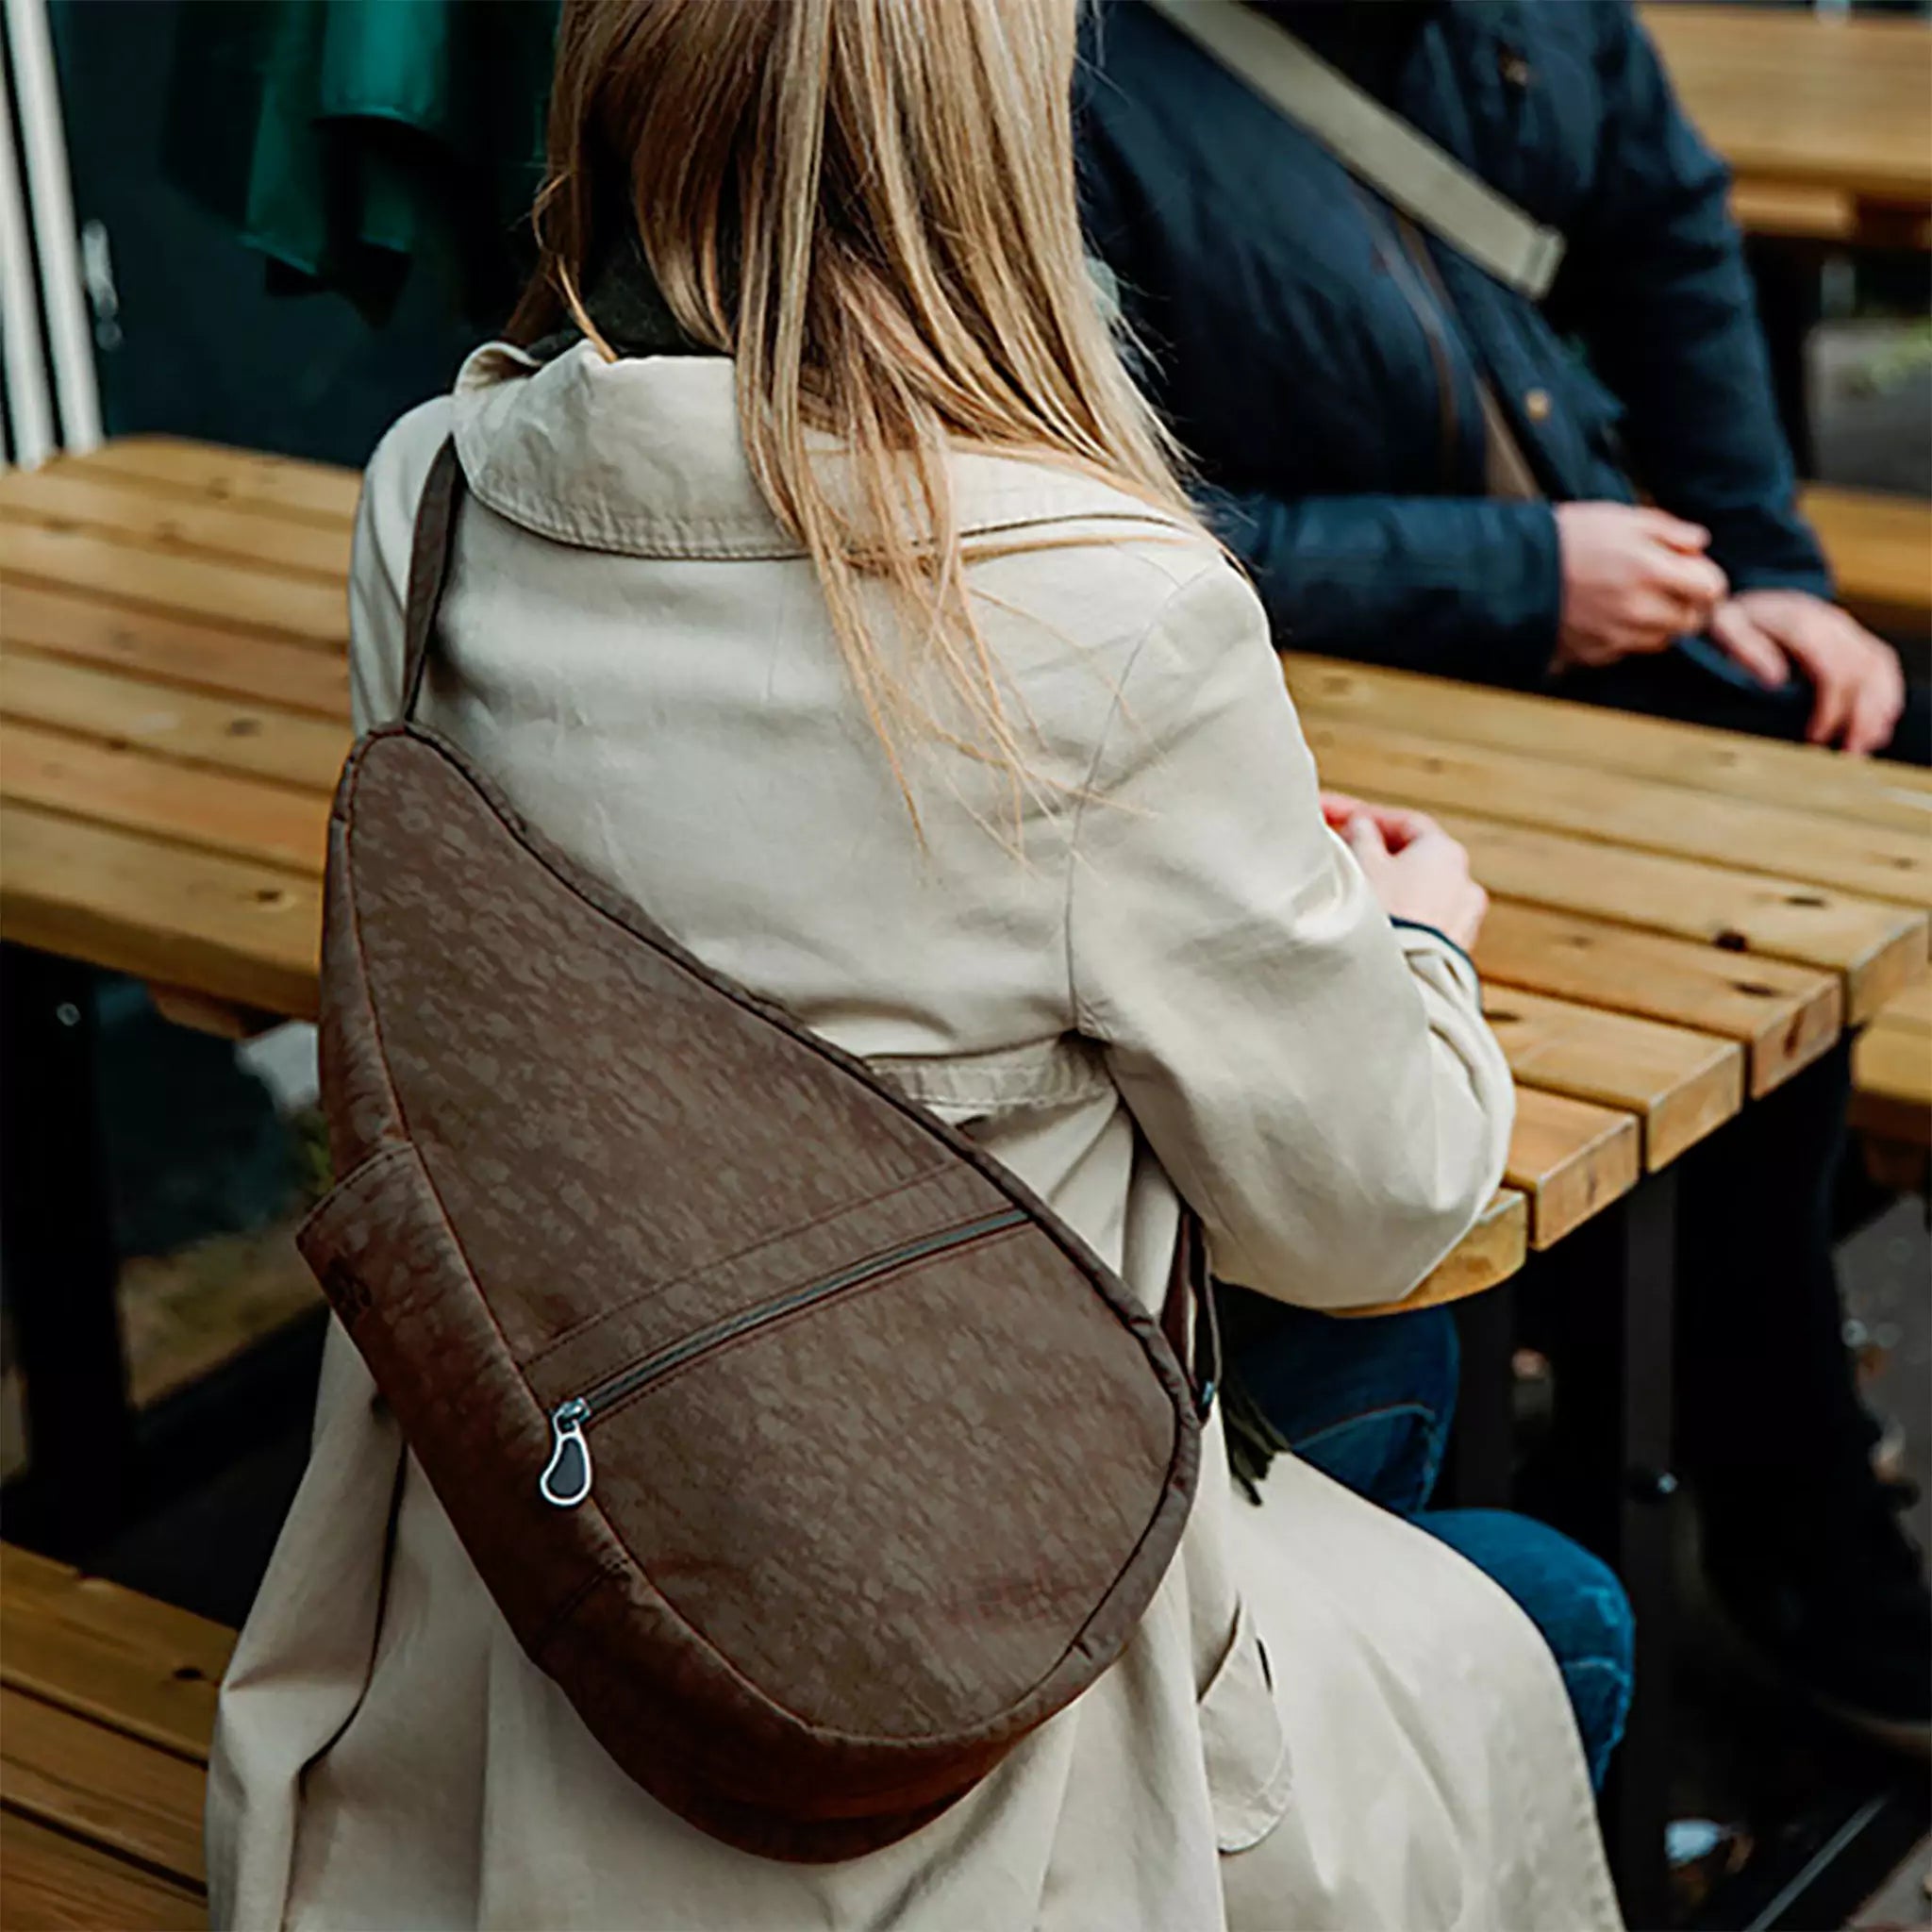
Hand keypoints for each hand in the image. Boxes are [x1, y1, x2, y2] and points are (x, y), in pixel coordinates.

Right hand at [1321, 793, 1488, 951]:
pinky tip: (1369, 928)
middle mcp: (1463, 884)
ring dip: (1384, 889)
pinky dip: (1397, 919)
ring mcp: (1462, 922)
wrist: (1399, 980)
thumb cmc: (1382, 915)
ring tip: (1349, 895)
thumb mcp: (1361, 862)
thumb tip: (1362, 827)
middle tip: (1337, 854)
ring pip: (1416, 894)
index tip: (1329, 813)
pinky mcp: (1452, 955)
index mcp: (1446, 852)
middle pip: (1412, 858)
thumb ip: (1360, 835)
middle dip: (1373, 854)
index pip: (1404, 823)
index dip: (1362, 815)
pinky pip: (1420, 925)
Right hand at [1554, 502, 1728, 667]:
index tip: (1695, 573)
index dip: (1708, 580)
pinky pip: (1626, 651)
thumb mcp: (1620, 517)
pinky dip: (1626, 637)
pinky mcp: (1593, 654)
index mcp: (1651, 571)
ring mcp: (1615, 637)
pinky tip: (1606, 616)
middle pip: (1690, 621)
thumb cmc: (1566, 537)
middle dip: (1686, 605)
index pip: (1711, 590)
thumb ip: (1668, 530)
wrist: (1512, 570)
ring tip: (1634, 602)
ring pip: (1661, 640)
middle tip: (1668, 589)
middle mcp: (1639, 610)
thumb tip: (1699, 544)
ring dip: (1658, 624)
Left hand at [1708, 589, 1904, 754]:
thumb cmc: (1737, 619)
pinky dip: (1884, 697)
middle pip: (1863, 671)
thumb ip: (1746, 650)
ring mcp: (1847, 631)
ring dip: (1877, 710)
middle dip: (1861, 716)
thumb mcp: (1726, 626)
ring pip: (1878, 669)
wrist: (1755, 601)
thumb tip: (1775, 681)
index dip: (1830, 706)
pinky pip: (1881, 666)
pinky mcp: (1855, 640)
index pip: (1832, 669)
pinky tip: (1876, 726)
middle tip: (1849, 753)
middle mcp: (1832, 624)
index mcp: (1801, 622)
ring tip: (1863, 746)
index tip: (1816, 737)